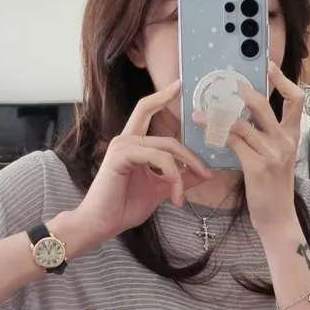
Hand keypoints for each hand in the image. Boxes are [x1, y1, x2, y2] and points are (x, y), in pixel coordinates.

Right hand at [75, 80, 210, 245]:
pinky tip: (174, 197)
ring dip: (183, 172)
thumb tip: (203, 173)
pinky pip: (158, 159)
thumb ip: (179, 178)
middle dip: (191, 156)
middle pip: (168, 138)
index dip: (162, 97)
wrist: (102, 224)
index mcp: (132, 144)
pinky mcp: (121, 156)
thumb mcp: (159, 190)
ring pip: (166, 149)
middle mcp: (126, 140)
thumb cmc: (124, 207)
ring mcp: (122, 146)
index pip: (146, 111)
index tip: (179, 84)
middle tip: (207, 174)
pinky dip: (172, 177)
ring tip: (182, 197)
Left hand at [194, 62, 303, 238]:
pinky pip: (234, 142)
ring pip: (243, 123)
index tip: (269, 66)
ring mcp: (272, 153)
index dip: (283, 80)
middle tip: (226, 81)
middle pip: (263, 105)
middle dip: (242, 90)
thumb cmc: (272, 189)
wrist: (278, 218)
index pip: (296, 100)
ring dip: (219, 115)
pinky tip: (205, 130)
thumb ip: (266, 138)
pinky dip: (218, 133)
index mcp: (292, 136)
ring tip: (201, 110)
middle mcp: (284, 141)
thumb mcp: (277, 159)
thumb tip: (243, 119)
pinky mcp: (257, 166)